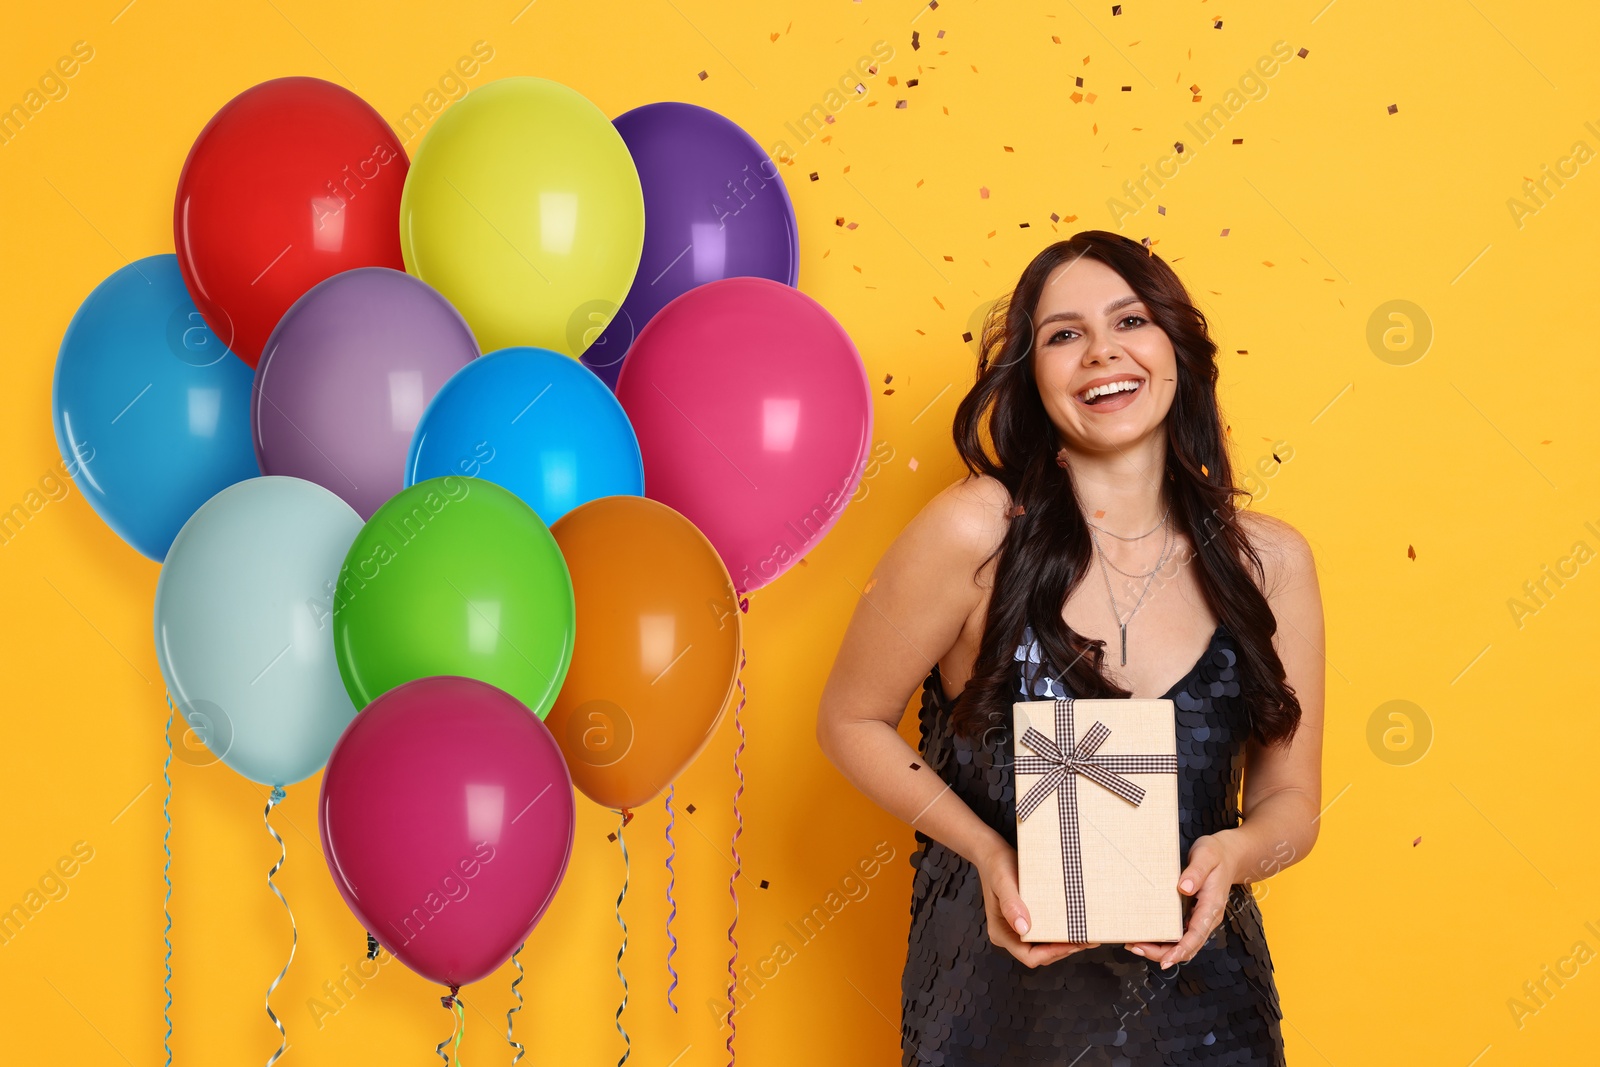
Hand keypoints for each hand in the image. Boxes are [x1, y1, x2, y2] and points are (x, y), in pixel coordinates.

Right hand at [974, 841, 1100, 967]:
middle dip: (1064, 949)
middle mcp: (1010, 935)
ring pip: (1045, 946)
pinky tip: (1076, 924)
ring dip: (1066, 943)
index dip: (1052, 954)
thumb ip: (1011, 905)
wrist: (992, 853)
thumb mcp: (1003, 882)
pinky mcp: (1028, 920)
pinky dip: (1061, 931)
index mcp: (1001, 932)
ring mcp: (1018, 929)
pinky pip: (1046, 933)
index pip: (1029, 956)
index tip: (1072, 943)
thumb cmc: (996, 866)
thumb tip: (1023, 928)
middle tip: (1088, 939)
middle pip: (1041, 955)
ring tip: (1087, 934)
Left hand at [1123, 832, 1239, 968]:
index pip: (1196, 936)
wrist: (1228, 854)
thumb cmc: (1216, 855)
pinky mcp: (1193, 914)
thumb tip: (1183, 888)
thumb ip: (1196, 872)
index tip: (1165, 961)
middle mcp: (1206, 917)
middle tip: (1136, 948)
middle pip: (1187, 946)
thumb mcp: (1206, 857)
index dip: (1180, 951)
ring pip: (1181, 943)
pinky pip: (1179, 933)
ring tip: (1135, 945)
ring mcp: (1199, 917)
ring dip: (1160, 948)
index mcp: (1211, 907)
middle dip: (1162, 953)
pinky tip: (1146, 936)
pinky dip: (1163, 939)